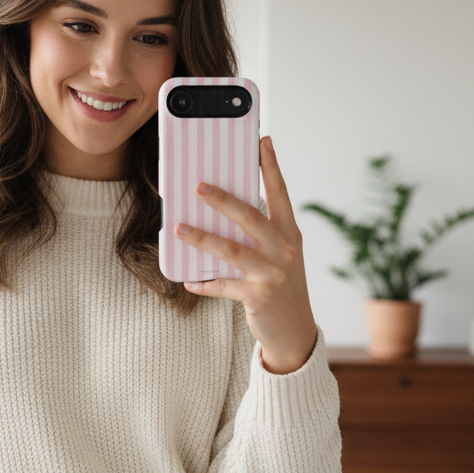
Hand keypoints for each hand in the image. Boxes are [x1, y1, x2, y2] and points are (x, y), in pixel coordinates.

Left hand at [175, 136, 316, 373]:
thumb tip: (221, 211)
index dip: (271, 167)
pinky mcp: (257, 297)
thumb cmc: (281, 286)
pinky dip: (203, 282)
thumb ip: (259, 234)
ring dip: (202, 238)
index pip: (281, 193)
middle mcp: (283, 250)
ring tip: (178, 228)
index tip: (262, 141)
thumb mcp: (279, 255)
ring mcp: (271, 274)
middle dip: (223, 200)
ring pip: (231, 250)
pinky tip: (187, 279)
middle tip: (198, 186)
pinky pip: (223, 285)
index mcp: (289, 233)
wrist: (295, 332)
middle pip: (250, 217)